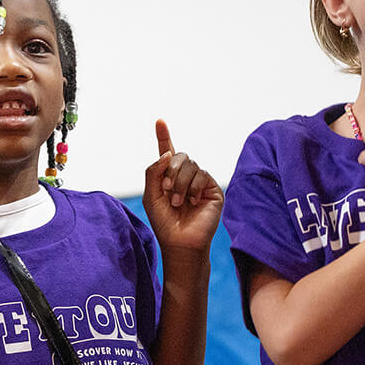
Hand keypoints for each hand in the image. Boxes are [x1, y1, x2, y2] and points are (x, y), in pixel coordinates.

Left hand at [142, 119, 223, 252]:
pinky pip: (202, 174)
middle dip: (170, 170)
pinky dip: (194, 187)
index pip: (167, 153)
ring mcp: (200, 182)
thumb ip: (154, 172)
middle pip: (179, 156)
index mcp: (168, 178)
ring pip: (190, 164)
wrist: (181, 243)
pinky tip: (193, 202)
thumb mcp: (151, 196)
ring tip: (179, 203)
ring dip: (180, 183)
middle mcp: (185, 177)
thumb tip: (168, 154)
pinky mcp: (213, 189)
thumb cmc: (165, 223)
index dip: (163, 136)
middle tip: (167, 190)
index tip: (159, 121)